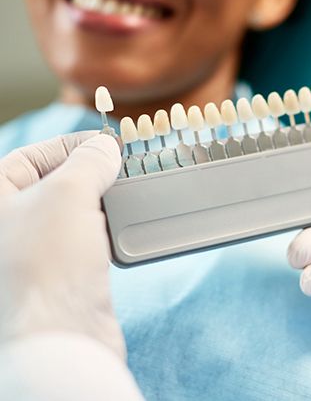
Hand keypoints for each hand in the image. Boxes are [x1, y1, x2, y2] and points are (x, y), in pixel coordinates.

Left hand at [0, 132, 124, 358]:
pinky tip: (123, 223)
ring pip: (73, 210)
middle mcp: (10, 225)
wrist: (62, 338)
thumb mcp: (68, 194)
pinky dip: (105, 225)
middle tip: (121, 165)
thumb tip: (106, 148)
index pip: (32, 157)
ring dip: (102, 198)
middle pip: (54, 182)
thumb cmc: (48, 264)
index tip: (106, 142)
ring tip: (127, 190)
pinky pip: (86, 236)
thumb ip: (88, 161)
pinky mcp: (63, 273)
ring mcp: (36, 251)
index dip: (71, 144)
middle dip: (90, 171)